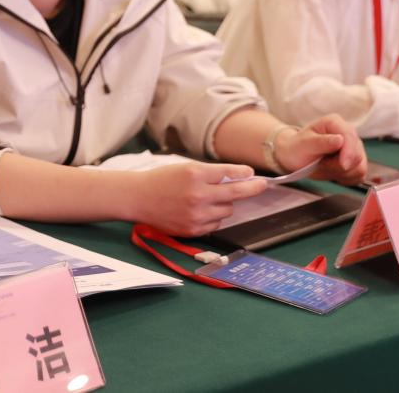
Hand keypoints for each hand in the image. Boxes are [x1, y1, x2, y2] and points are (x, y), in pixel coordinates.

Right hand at [131, 162, 267, 237]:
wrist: (137, 198)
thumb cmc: (161, 180)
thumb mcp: (185, 169)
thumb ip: (211, 173)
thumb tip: (240, 178)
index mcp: (194, 174)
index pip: (228, 173)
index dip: (244, 174)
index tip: (253, 174)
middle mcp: (197, 195)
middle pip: (236, 194)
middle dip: (251, 189)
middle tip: (261, 185)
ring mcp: (196, 214)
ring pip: (227, 211)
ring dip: (224, 204)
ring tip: (206, 199)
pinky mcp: (194, 229)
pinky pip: (216, 224)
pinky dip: (213, 217)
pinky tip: (198, 211)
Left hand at [274, 115, 366, 185]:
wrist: (296, 158)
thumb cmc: (298, 148)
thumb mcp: (305, 144)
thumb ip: (322, 142)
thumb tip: (340, 139)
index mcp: (335, 122)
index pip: (350, 136)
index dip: (349, 152)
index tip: (343, 165)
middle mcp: (348, 133)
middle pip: (357, 155)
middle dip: (339, 165)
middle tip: (321, 164)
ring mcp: (354, 148)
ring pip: (359, 167)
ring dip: (341, 172)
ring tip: (324, 166)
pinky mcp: (357, 161)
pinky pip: (359, 175)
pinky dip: (345, 178)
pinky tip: (332, 172)